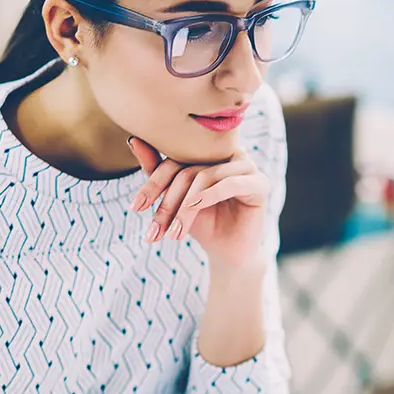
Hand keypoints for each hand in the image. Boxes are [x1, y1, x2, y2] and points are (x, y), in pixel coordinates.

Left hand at [127, 137, 269, 267]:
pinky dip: (210, 196)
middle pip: (188, 169)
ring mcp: (246, 166)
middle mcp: (228, 153)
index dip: (153, 183)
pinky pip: (230, 183)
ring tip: (174, 232)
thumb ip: (157, 171)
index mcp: (209, 152)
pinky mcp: (260, 183)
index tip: (135, 208)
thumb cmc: (202, 223)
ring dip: (185, 208)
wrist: (227, 252)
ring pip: (205, 177)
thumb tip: (134, 140)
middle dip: (168, 202)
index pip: (174, 159)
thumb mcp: (175, 200)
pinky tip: (195, 210)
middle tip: (154, 230)